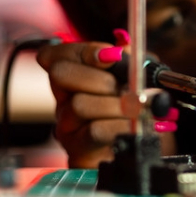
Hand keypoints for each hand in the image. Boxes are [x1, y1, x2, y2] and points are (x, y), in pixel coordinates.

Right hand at [36, 41, 128, 167]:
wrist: (140, 141)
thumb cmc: (133, 102)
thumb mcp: (133, 73)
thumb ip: (125, 58)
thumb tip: (120, 49)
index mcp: (73, 73)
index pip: (55, 54)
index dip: (84, 51)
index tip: (113, 56)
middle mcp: (63, 97)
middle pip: (61, 74)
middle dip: (101, 78)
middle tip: (129, 87)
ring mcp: (66, 123)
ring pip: (79, 105)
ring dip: (117, 105)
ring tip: (140, 108)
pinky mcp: (78, 148)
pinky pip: (94, 131)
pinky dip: (120, 125)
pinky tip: (136, 124)